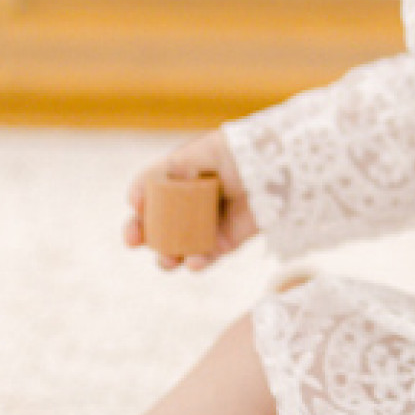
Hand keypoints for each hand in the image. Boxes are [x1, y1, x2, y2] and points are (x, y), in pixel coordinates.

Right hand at [124, 132, 257, 268]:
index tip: (136, 210)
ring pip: (176, 246)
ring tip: (167, 259)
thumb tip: (135, 197)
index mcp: (181, 178)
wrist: (281, 169)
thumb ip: (169, 169)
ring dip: (166, 256)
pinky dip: (196, 262)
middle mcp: (189, 203)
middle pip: (156, 225)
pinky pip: (205, 256)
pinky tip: (194, 262)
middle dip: (141, 235)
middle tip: (133, 240)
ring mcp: (206, 224)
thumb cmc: (241, 153)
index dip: (138, 204)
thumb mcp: (203, 152)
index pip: (149, 195)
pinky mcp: (225, 241)